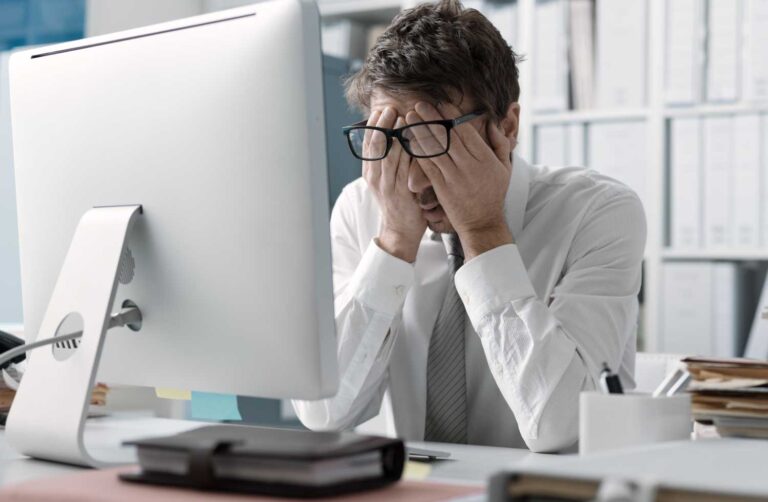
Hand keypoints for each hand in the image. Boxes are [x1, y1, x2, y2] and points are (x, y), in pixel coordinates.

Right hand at [363, 106, 426, 262]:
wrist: (400, 231)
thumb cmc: (399, 202)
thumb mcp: (388, 180)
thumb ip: (389, 160)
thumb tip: (396, 136)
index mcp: (369, 172)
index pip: (367, 143)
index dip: (373, 125)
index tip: (381, 109)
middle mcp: (374, 177)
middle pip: (375, 144)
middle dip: (382, 124)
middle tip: (390, 108)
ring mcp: (386, 185)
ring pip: (388, 153)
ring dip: (395, 134)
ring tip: (403, 117)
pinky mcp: (399, 192)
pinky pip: (404, 168)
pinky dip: (408, 151)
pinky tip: (415, 139)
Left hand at [406, 102, 512, 259]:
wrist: (482, 223)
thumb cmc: (493, 193)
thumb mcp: (504, 167)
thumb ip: (500, 144)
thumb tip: (491, 124)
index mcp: (484, 157)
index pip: (465, 131)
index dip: (451, 116)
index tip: (440, 103)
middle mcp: (468, 165)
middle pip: (447, 136)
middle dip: (432, 118)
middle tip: (420, 104)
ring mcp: (453, 177)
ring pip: (434, 149)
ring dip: (420, 131)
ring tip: (410, 117)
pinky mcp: (441, 188)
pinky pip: (427, 166)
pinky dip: (417, 152)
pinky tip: (409, 140)